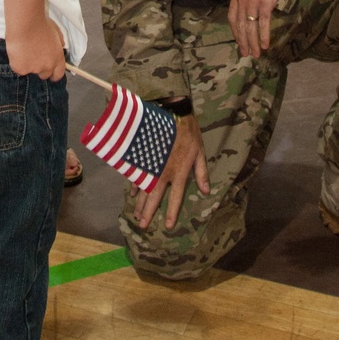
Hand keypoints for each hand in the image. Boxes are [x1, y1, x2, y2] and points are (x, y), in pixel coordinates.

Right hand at [5, 16, 65, 79]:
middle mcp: (47, 66)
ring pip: (30, 71)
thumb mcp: (56, 32)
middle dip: (39, 68)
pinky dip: (16, 61)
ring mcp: (34, 69)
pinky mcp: (20, 69)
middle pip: (44, 75)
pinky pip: (18, 68)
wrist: (26, 23)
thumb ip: (58, 43)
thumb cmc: (40, 23)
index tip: (49, 72)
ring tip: (24, 49)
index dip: (53, 74)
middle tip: (33, 56)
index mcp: (57, 58)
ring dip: (27, 63)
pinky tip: (17, 50)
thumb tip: (60, 46)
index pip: (58, 74)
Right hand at [132, 113, 208, 230]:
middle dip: (148, 212)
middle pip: (155, 196)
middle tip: (143, 225)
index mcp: (179, 173)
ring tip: (136, 215)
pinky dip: (134, 184)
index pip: (175, 197)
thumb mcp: (200, 152)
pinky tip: (132, 193)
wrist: (173, 113)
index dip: (172, 212)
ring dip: (140, 202)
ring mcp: (153, 165)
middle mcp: (164, 172)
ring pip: (144, 188)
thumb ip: (202, 173)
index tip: (167, 226)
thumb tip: (206, 191)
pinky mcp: (145, 157)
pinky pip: (137, 174)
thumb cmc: (189, 133)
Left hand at [228, 0, 300, 56]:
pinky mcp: (266, 0)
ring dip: (253, 43)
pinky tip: (265, 45)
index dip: (236, 32)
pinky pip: (263, 23)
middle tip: (246, 54)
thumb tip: (252, 4)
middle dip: (243, 41)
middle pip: (240, 25)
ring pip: (250, 27)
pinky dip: (264, 36)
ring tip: (256, 54)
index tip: (239, 42)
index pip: (233, 17)